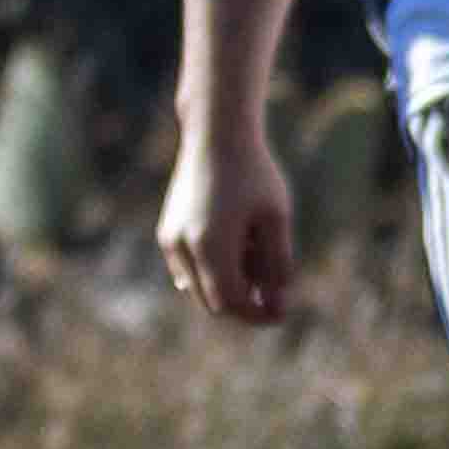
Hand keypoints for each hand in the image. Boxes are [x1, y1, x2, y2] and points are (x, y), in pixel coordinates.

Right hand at [159, 112, 295, 325]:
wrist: (216, 135)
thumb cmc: (254, 174)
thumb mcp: (276, 219)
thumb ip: (278, 265)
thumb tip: (277, 304)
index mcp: (211, 246)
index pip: (232, 302)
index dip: (258, 314)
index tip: (282, 313)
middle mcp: (182, 248)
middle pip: (213, 302)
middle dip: (244, 303)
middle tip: (275, 293)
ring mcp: (170, 240)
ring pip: (199, 288)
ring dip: (228, 286)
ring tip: (256, 253)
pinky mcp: (166, 232)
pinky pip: (189, 270)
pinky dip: (213, 270)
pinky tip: (238, 244)